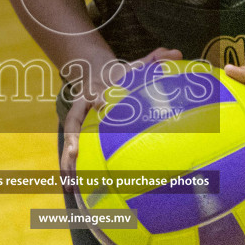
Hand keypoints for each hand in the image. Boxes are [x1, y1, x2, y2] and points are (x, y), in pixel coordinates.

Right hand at [60, 47, 182, 178]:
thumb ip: (153, 60)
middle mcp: (81, 114)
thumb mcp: (134, 65)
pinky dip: (78, 173)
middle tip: (71, 162)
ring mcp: (80, 128)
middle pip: (71, 133)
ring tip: (70, 189)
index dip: (87, 115)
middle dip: (70, 150)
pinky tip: (78, 192)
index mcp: (89, 96)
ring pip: (71, 150)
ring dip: (69, 168)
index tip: (86, 128)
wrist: (99, 77)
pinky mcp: (84, 140)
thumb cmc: (120, 75)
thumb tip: (175, 52)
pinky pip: (80, 157)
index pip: (85, 105)